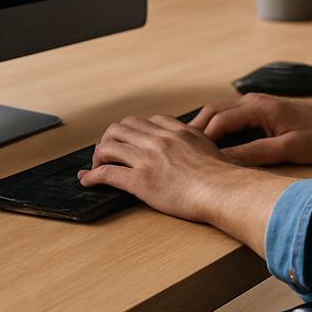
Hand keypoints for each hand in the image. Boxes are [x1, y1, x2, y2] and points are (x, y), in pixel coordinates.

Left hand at [78, 114, 237, 222]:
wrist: (223, 190)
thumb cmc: (223, 176)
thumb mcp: (210, 147)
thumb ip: (197, 142)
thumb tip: (200, 149)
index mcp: (177, 131)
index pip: (146, 121)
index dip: (134, 131)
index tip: (130, 141)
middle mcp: (159, 139)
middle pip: (122, 127)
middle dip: (111, 138)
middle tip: (109, 153)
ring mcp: (148, 158)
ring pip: (108, 145)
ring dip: (98, 156)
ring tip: (98, 166)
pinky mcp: (140, 180)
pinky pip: (107, 173)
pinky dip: (92, 177)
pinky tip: (88, 181)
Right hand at [189, 92, 311, 165]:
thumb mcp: (288, 149)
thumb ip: (256, 153)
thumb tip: (226, 162)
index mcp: (258, 107)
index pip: (217, 121)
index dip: (199, 140)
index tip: (185, 158)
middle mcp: (253, 101)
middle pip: (213, 113)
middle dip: (194, 132)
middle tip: (179, 154)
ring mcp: (256, 105)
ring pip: (220, 115)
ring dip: (205, 131)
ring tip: (191, 154)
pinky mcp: (261, 112)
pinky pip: (232, 119)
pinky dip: (219, 131)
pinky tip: (215, 149)